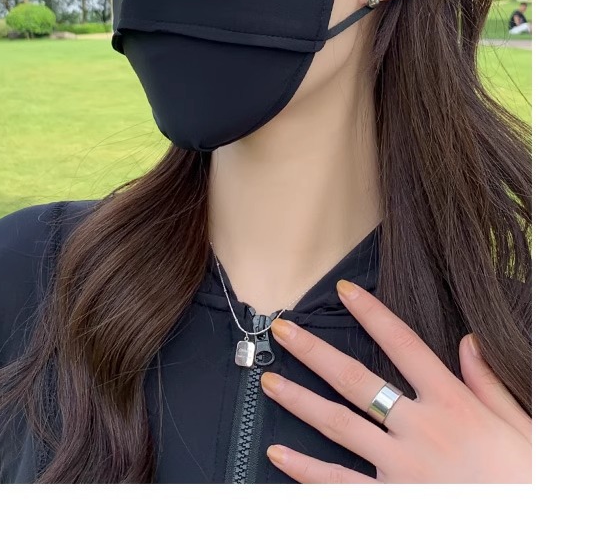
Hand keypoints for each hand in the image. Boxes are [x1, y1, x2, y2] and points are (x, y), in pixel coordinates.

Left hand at [259, 279, 530, 482]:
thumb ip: (488, 383)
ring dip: (300, 401)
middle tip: (282, 331)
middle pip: (356, 380)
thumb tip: (469, 341)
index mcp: (451, 403)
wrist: (535, 526)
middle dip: (314, 352)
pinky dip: (306, 470)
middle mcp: (420, 429)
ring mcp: (401, 467)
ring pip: (339, 426)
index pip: (403, 344)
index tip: (343, 289)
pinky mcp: (393, 501)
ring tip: (269, 383)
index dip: (371, 313)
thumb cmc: (530, 478)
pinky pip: (340, 484)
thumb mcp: (520, 424)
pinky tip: (279, 455)